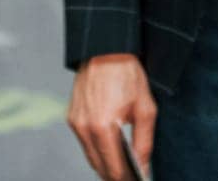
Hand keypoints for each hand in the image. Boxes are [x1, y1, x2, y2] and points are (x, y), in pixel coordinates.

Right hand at [69, 54, 155, 179]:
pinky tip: (110, 150)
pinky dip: (96, 149)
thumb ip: (143, 143)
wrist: (106, 49)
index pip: (113, 168)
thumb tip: (142, 168)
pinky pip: (84, 142)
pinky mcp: (71, 116)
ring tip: (122, 168)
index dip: (125, 179)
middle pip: (98, 166)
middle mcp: (84, 127)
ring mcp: (75, 122)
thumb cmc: (127, 75)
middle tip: (129, 177)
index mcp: (103, 127)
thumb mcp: (145, 109)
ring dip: (104, 164)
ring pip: (90, 156)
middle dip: (114, 175)